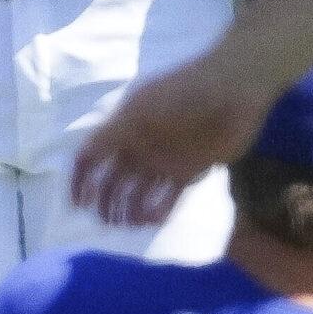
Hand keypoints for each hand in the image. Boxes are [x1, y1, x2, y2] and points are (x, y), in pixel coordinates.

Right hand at [70, 58, 272, 227]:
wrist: (234, 89)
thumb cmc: (183, 92)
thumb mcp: (140, 108)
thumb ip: (112, 133)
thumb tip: (84, 156)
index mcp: (124, 127)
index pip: (93, 155)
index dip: (81, 179)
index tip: (79, 204)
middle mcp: (140, 145)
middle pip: (114, 179)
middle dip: (106, 201)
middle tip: (107, 222)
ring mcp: (164, 160)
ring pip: (139, 192)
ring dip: (129, 210)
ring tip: (129, 223)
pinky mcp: (189, 171)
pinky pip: (168, 197)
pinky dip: (157, 211)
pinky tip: (151, 221)